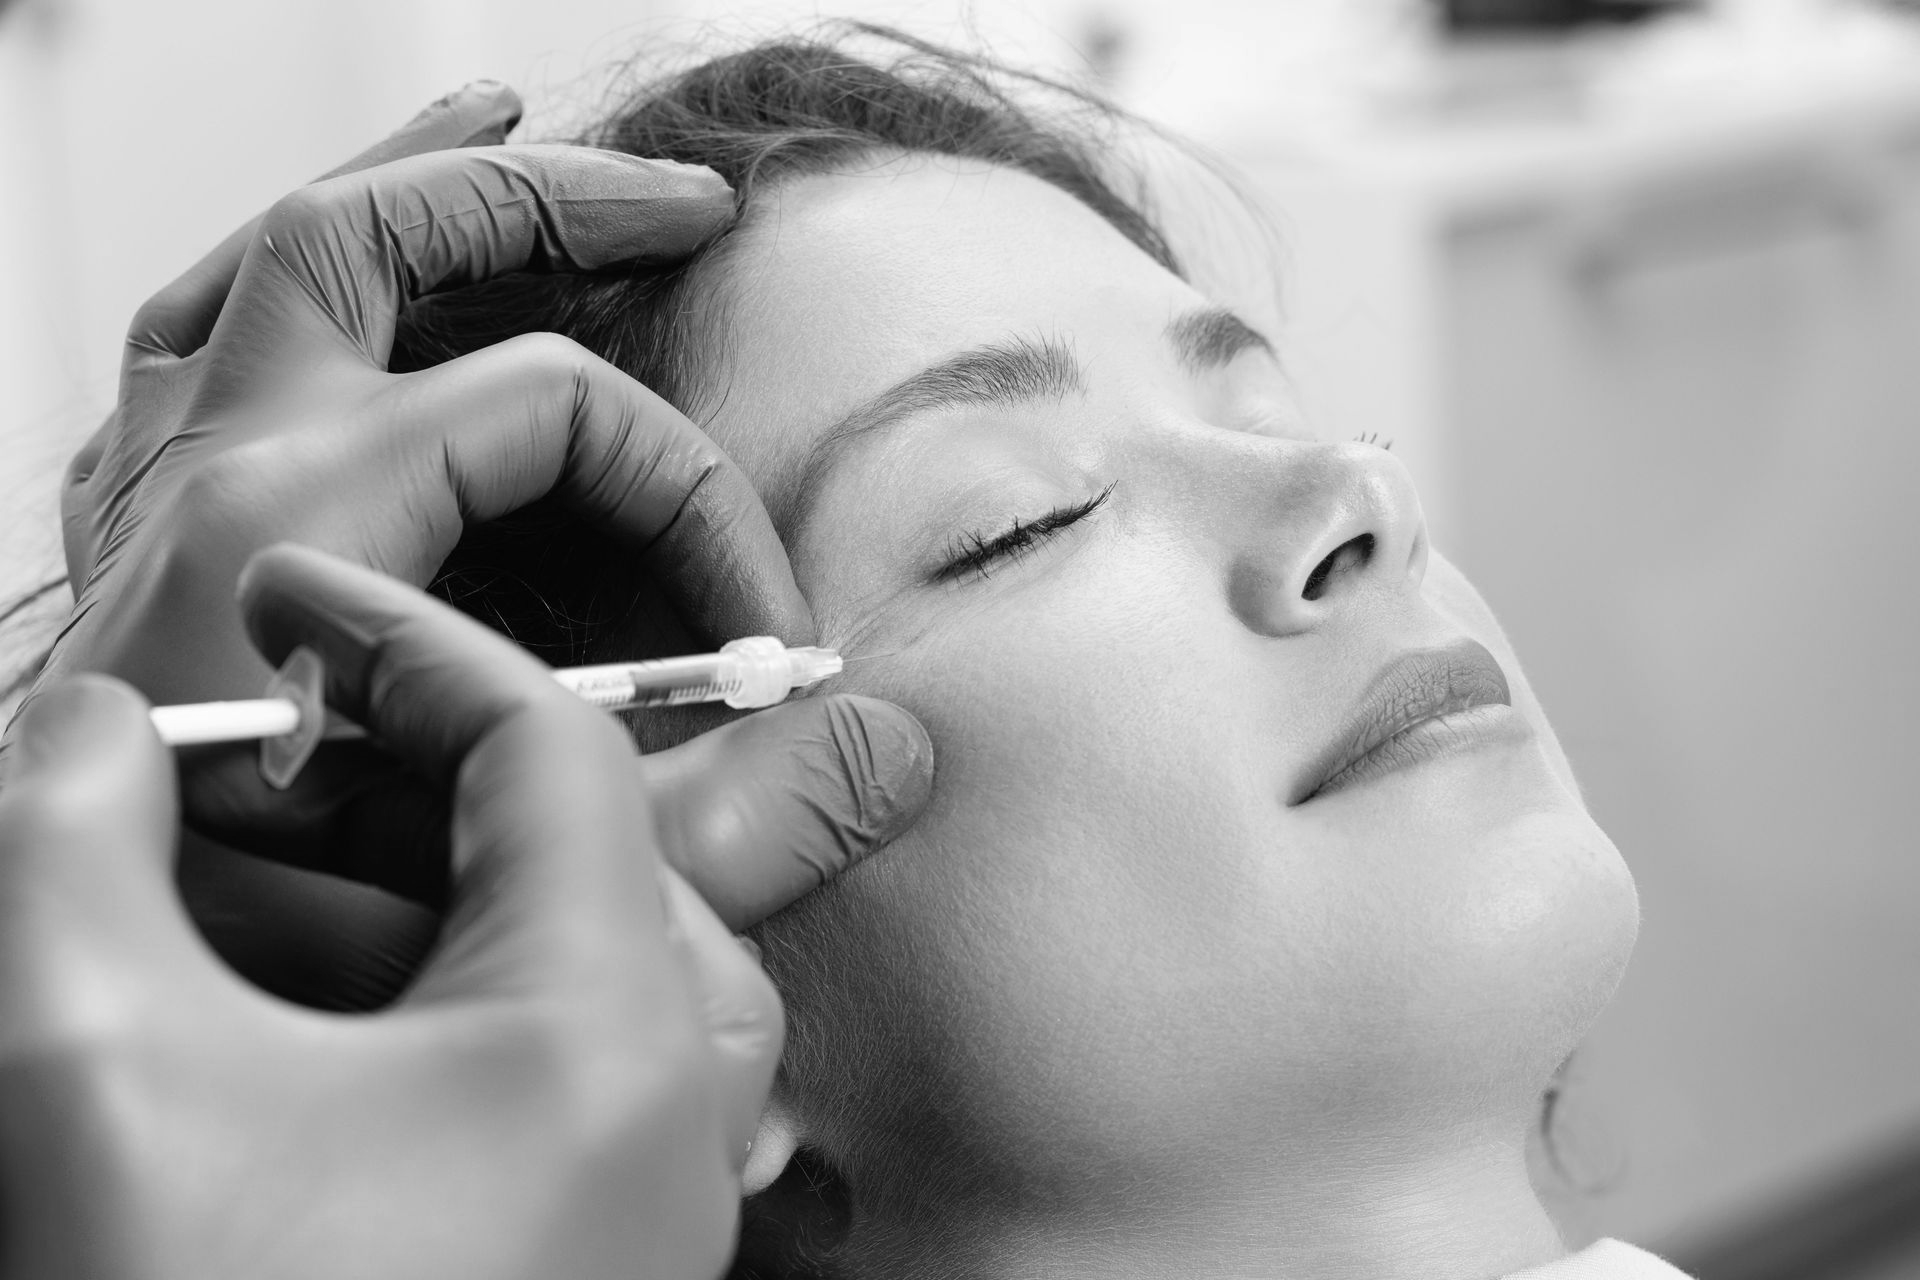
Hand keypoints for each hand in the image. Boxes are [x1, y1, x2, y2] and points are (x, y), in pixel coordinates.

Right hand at [0, 547, 797, 1279]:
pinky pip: (526, 1076)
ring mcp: (639, 1195)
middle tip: (232, 766)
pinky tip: (267, 1029)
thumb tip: (97, 725)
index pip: (551, 745)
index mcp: (618, 1031)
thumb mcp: (88, 1069)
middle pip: (556, 853)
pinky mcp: (580, 1258)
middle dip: (380, 789)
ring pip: (536, 967)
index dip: (407, 641)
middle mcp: (669, 1111)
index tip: (293, 603)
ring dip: (378, 907)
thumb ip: (69, 841)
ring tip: (215, 899)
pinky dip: (405, 1017)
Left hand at [21, 86, 932, 1003]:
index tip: (764, 637)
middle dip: (548, 201)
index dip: (697, 502)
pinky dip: (266, 298)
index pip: (550, 407)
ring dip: (391, 184)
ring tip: (491, 116)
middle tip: (688, 207)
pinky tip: (323, 302)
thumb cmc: (237, 961)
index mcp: (291, 520)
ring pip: (254, 265)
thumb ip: (715, 831)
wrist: (82, 987)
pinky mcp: (134, 554)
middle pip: (370, 237)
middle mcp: (206, 472)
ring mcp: (152, 498)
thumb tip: (888, 753)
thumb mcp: (506, 889)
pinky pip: (181, 358)